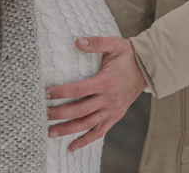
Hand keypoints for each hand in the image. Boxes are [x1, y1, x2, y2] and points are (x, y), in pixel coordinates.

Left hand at [44, 36, 145, 150]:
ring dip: (68, 129)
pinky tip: (72, 146)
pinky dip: (85, 140)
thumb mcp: (114, 44)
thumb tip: (77, 42)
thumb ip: (96, 42)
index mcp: (105, 82)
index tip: (45, 94)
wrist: (147, 69)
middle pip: (79, 110)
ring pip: (87, 124)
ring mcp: (112, 111)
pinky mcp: (115, 117)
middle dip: (59, 113)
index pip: (78, 89)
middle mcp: (108, 100)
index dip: (60, 92)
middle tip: (42, 114)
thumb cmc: (128, 55)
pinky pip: (99, 132)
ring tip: (50, 132)